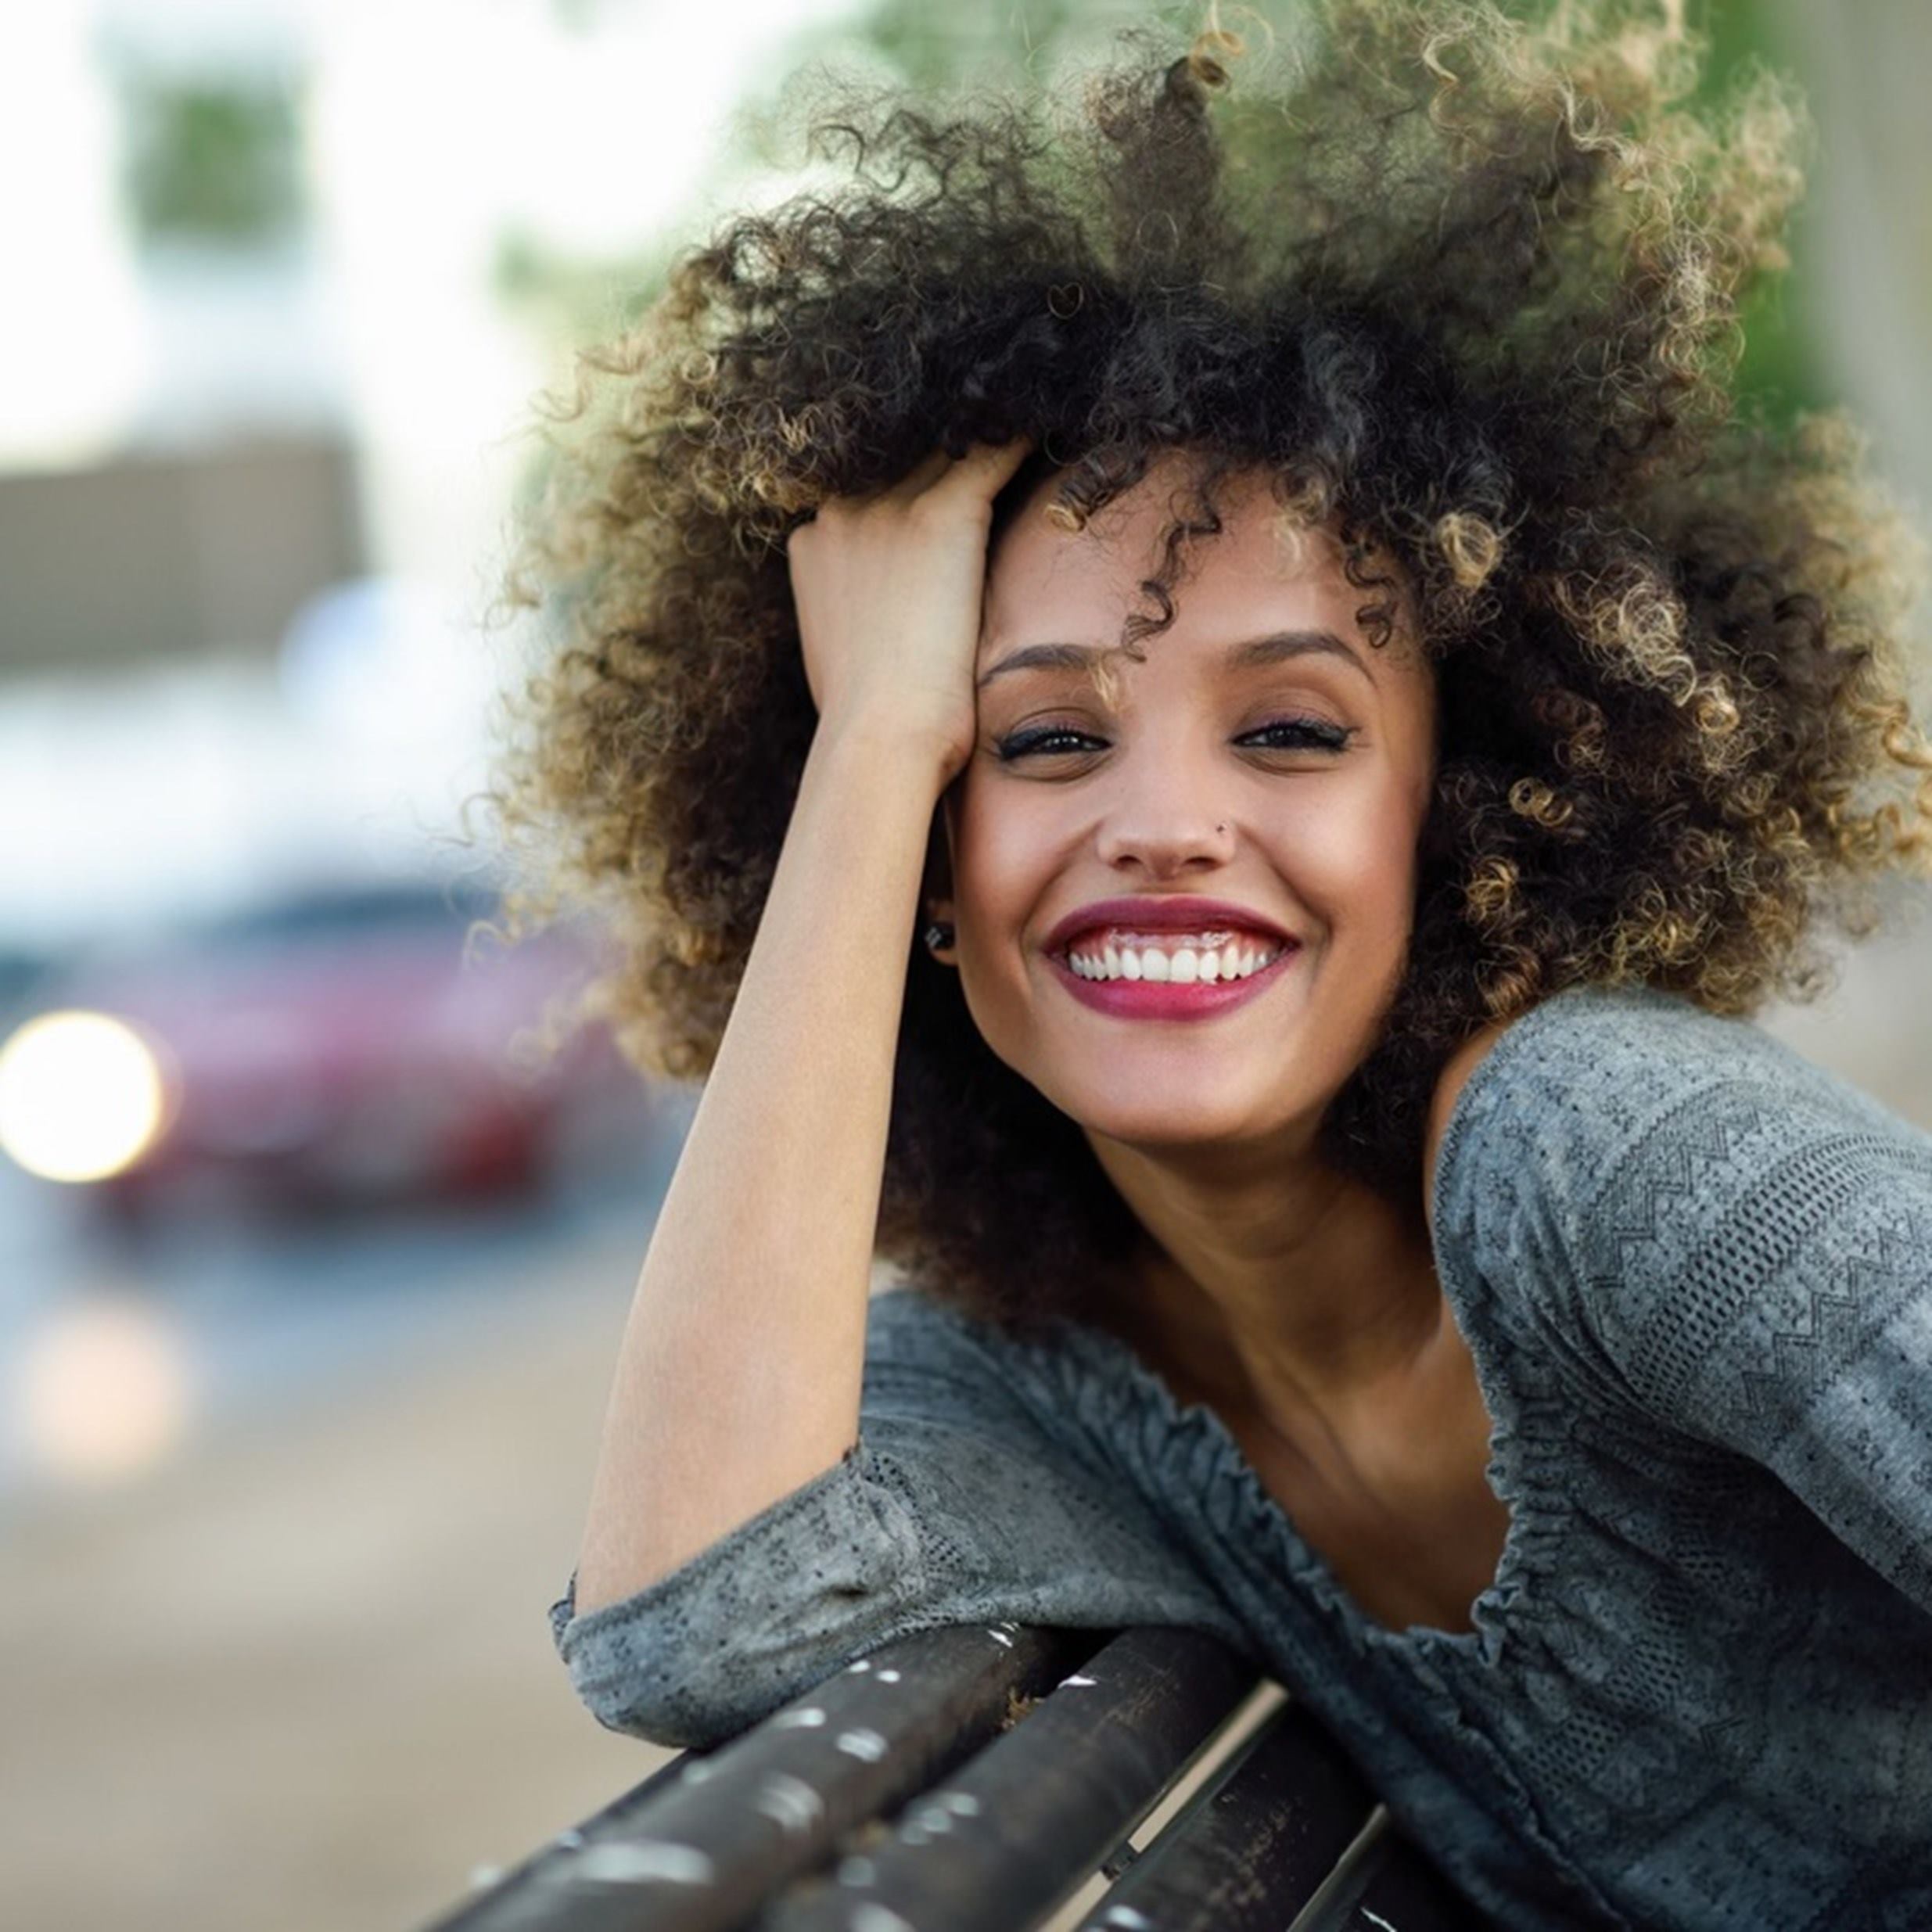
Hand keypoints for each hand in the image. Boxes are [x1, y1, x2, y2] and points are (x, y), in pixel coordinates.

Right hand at [785, 438, 1034, 785]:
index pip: (871, 494)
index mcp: (814, 544)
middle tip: (993, 458)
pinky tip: (1047, 432)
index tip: (945, 503)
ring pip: (947, 453)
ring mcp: (887, 510)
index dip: (910, 498)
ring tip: (1026, 432)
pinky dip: (1018, 444)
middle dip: (945, 464)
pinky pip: (990, 456)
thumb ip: (858, 616)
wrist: (879, 739)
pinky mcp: (942, 517)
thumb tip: (885, 630)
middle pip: (905, 463)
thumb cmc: (869, 724)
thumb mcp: (842, 656)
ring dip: (983, 447)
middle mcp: (841, 512)